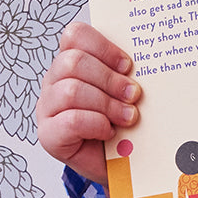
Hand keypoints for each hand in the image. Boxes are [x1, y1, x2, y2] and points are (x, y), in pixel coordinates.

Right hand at [36, 21, 140, 184]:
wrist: (123, 163)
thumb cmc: (126, 122)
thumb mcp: (129, 91)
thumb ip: (130, 73)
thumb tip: (151, 59)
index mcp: (72, 61)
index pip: (75, 35)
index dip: (104, 46)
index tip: (129, 65)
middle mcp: (54, 81)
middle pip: (72, 61)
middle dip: (110, 78)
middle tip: (134, 94)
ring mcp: (47, 108)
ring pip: (70, 90)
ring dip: (107, 103)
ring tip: (128, 116)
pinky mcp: (48, 135)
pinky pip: (70, 120)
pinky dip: (96, 124)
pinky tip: (109, 131)